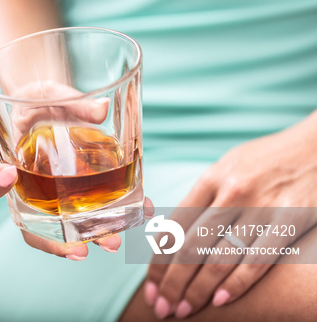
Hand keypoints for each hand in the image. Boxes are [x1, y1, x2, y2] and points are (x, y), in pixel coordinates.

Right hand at [0, 82, 152, 259]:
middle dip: (55, 242)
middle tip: (79, 250)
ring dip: (90, 238)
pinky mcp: (79, 194)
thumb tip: (101, 110)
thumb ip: (67, 100)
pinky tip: (142, 210)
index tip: (7, 174)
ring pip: (64, 228)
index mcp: (1, 162)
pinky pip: (95, 211)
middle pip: (29, 224)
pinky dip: (119, 215)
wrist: (50, 106)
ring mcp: (50, 197)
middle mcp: (24, 189)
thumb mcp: (47, 93)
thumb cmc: (38, 100)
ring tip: (114, 242)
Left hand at [144, 116, 316, 318]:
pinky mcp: (290, 220)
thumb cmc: (266, 161)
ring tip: (183, 311)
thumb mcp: (227, 168)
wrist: (316, 144)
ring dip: (197, 290)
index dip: (158, 261)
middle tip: (161, 308)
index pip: (173, 227)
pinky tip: (219, 302)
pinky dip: (236, 285)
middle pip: (189, 246)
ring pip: (218, 258)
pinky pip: (257, 260)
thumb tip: (173, 232)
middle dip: (171, 283)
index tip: (149, 287)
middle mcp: (230, 193)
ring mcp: (260, 207)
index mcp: (210, 180)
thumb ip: (203, 198)